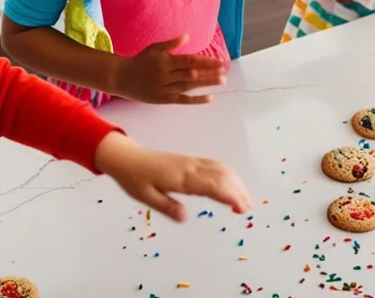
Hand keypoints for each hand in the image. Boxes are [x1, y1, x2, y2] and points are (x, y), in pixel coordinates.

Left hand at [93, 133, 252, 221]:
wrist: (127, 157)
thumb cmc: (134, 178)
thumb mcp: (146, 196)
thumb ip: (166, 206)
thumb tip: (185, 218)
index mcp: (180, 177)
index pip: (211, 184)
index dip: (229, 195)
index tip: (241, 208)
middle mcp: (189, 167)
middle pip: (222, 175)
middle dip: (238, 191)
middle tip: (247, 209)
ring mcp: (191, 162)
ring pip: (220, 168)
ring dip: (235, 182)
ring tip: (243, 201)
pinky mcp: (190, 162)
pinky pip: (214, 165)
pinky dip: (227, 174)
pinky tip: (231, 185)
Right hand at [113, 34, 225, 104]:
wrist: (122, 78)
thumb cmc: (140, 61)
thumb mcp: (154, 48)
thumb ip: (171, 44)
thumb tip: (187, 36)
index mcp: (165, 61)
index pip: (190, 61)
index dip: (206, 62)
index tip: (219, 62)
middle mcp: (166, 75)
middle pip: (192, 74)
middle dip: (209, 73)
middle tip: (224, 72)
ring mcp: (165, 88)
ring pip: (189, 86)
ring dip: (206, 84)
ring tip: (221, 81)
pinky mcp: (164, 99)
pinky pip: (182, 100)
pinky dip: (196, 100)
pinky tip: (210, 97)